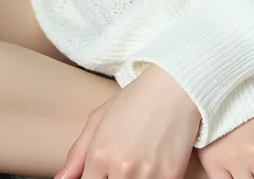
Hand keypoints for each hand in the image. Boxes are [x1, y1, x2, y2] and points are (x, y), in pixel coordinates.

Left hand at [57, 64, 200, 178]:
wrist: (176, 85)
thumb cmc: (136, 100)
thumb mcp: (99, 119)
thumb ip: (77, 154)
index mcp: (99, 155)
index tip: (103, 174)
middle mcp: (121, 168)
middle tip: (120, 168)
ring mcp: (147, 174)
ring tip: (136, 165)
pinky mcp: (171, 176)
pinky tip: (153, 168)